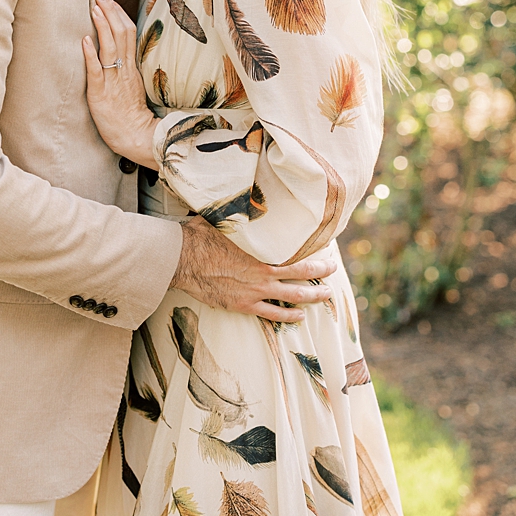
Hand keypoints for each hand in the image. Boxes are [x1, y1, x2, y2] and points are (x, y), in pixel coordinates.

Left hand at [82, 0, 155, 166]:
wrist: (137, 137)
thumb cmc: (131, 116)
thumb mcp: (131, 87)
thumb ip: (125, 69)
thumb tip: (118, 53)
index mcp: (131, 67)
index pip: (128, 32)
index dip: (117, 13)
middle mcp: (124, 70)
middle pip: (121, 33)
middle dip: (109, 11)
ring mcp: (113, 81)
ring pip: (111, 47)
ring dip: (102, 25)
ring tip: (94, 7)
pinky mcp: (101, 94)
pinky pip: (97, 71)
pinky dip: (90, 55)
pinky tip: (84, 40)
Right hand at [171, 218, 340, 322]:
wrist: (182, 259)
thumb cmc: (204, 235)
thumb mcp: (230, 219)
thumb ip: (248, 216)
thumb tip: (258, 198)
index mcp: (264, 252)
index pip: (299, 255)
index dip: (316, 256)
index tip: (328, 252)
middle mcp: (264, 274)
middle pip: (302, 277)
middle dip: (321, 276)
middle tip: (334, 272)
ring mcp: (254, 292)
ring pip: (292, 298)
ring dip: (311, 298)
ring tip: (325, 297)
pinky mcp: (242, 305)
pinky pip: (271, 314)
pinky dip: (287, 316)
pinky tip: (298, 317)